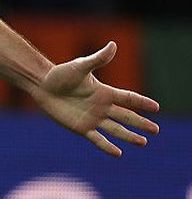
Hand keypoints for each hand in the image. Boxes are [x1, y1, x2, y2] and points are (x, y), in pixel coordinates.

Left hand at [32, 41, 159, 155]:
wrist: (42, 85)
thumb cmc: (60, 74)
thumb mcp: (80, 66)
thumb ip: (98, 59)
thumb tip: (114, 44)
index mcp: (104, 92)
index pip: (128, 98)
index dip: (142, 102)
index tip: (156, 107)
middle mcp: (101, 106)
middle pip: (126, 116)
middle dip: (141, 123)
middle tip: (156, 129)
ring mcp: (92, 118)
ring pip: (116, 129)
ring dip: (129, 136)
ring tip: (143, 142)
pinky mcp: (81, 127)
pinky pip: (97, 139)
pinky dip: (107, 146)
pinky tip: (118, 153)